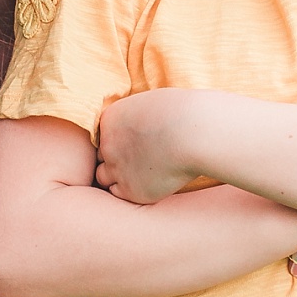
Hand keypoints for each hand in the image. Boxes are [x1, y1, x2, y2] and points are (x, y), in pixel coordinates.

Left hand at [95, 88, 199, 203]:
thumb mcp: (151, 103)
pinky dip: (131, 190)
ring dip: (119, 177)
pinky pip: (120, 194)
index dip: (119, 141)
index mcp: (109, 119)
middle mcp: (107, 145)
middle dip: (117, 159)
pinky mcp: (130, 190)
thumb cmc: (182, 113)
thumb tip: (140, 126)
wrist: (194, 134)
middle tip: (140, 159)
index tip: (138, 143)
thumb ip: (137, 117)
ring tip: (142, 172)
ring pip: (105, 177)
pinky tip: (150, 182)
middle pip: (102, 156)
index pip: (103, 135)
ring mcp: (116, 168)